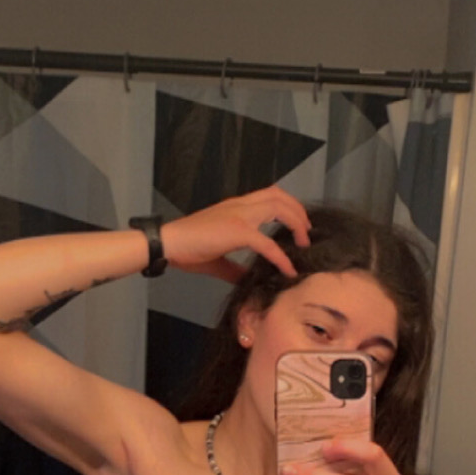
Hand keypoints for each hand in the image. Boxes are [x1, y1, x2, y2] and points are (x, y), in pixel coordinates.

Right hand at [160, 187, 311, 282]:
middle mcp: (240, 205)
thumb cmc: (187, 249)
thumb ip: (235, 267)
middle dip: (298, 212)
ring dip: (296, 224)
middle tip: (307, 233)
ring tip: (303, 243)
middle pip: (279, 196)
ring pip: (278, 208)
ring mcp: (239, 215)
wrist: (169, 243)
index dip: (288, 207)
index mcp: (236, 207)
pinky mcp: (237, 231)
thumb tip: (248, 279)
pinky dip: (281, 256)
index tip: (298, 225)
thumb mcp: (218, 259)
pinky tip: (288, 269)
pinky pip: (267, 242)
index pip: (269, 195)